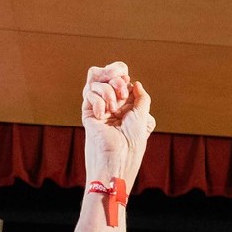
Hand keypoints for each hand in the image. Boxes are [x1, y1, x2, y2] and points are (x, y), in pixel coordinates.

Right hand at [81, 62, 154, 188]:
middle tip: (122, 93)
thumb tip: (136, 83)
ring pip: (97, 83)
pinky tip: (102, 115)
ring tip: (112, 108)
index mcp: (127, 106)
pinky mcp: (88, 113)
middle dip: (115, 79)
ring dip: (107, 90)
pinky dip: (97, 100)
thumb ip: (141, 97)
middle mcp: (113, 106)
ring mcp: (100, 108)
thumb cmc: (132, 142)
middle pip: (108, 77)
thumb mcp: (143, 116)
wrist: (117, 157)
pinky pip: (89, 94)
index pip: (121, 80)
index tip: (127, 79)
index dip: (122, 74)